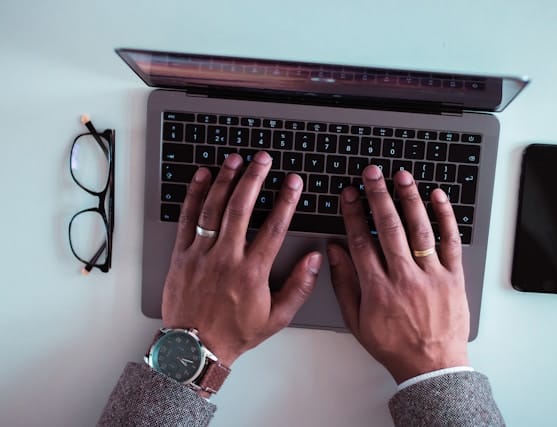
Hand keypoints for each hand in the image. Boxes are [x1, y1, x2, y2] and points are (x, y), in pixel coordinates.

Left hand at [162, 152, 322, 366]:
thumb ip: (299, 287)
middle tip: (262, 159)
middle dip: (254, 178)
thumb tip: (314, 260)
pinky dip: (195, 195)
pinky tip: (203, 178)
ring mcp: (201, 254)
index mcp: (252, 273)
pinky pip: (187, 219)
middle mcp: (226, 258)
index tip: (293, 182)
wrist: (194, 348)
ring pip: (214, 208)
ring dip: (226, 180)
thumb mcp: (276, 318)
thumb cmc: (235, 333)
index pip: (274, 227)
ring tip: (235, 160)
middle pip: (242, 208)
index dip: (286, 200)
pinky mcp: (181, 255)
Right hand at [328, 165, 469, 382]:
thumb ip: (344, 283)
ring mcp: (431, 276)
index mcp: (378, 288)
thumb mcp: (357, 320)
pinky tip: (437, 197)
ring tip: (401, 176)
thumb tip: (335, 251)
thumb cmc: (392, 345)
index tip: (350, 194)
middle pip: (389, 228)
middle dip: (377, 196)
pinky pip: (450, 242)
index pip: (361, 241)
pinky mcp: (453, 277)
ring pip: (419, 229)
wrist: (431, 366)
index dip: (353, 214)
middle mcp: (404, 278)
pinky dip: (445, 217)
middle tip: (371, 174)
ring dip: (409, 199)